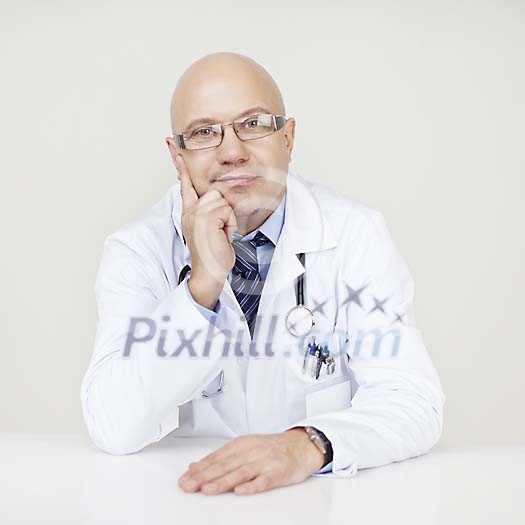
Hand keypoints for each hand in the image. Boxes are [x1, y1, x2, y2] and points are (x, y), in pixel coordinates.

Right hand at [176, 155, 236, 308]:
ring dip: (229, 218)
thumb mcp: (211, 228)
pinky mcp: (206, 219)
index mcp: (189, 212)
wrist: (210, 273)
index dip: (180, 164)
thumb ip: (210, 211)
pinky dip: (230, 224)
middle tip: (221, 230)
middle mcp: (190, 211)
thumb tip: (218, 197)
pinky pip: (227, 210)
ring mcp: (196, 215)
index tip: (173, 145)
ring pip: (223, 200)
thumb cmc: (213, 253)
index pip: (184, 184)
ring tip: (222, 234)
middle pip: (215, 191)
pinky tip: (223, 236)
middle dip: (225, 209)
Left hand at [177, 428, 324, 495]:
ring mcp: (265, 462)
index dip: (199, 469)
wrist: (300, 445)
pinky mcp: (278, 472)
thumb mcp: (246, 447)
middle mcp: (251, 451)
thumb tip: (196, 466)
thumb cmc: (271, 448)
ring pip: (240, 473)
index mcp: (241, 444)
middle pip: (225, 465)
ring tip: (207, 490)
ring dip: (222, 482)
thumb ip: (222, 457)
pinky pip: (263, 480)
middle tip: (189, 486)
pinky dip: (251, 486)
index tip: (185, 478)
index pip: (216, 457)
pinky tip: (241, 491)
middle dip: (204, 477)